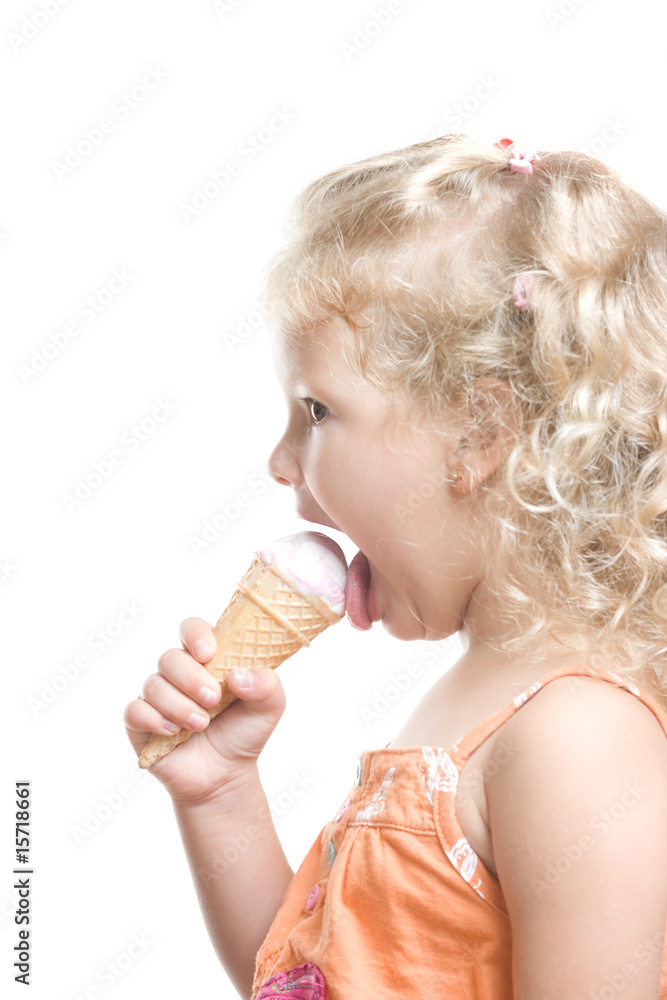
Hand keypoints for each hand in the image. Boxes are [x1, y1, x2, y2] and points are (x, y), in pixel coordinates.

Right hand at [124, 617, 285, 802]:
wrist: (225, 777)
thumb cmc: (244, 733)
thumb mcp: (269, 709)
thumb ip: (267, 685)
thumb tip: (238, 675)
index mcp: (207, 659)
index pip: (192, 629)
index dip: (196, 635)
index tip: (209, 653)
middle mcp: (178, 672)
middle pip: (170, 657)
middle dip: (192, 678)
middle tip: (213, 700)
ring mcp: (157, 696)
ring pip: (153, 685)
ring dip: (179, 705)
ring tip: (202, 724)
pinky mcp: (140, 722)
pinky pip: (134, 711)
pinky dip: (155, 719)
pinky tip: (174, 731)